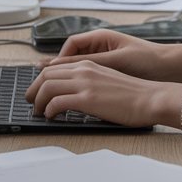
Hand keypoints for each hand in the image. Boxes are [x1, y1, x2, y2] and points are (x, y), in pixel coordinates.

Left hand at [25, 60, 171, 127]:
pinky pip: (57, 102)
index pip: (55, 67)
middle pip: (46, 74)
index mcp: (90, 65)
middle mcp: (84, 70)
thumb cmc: (135, 94)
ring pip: (47, 86)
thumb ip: (91, 83)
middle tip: (30, 102)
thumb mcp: (108, 80)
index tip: (37, 91)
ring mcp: (85, 83)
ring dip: (38, 100)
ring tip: (38, 112)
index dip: (41, 80)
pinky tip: (51, 116)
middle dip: (33, 89)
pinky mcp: (88, 98)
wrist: (151, 98)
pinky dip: (49, 110)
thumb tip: (77, 95)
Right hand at [47, 29, 169, 80]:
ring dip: (69, 78)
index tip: (50, 74)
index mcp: (101, 37)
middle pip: (71, 55)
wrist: (171, 69)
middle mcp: (102, 45)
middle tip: (45, 85)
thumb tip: (58, 66)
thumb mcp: (114, 61)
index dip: (58, 59)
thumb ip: (86, 63)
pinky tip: (77, 94)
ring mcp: (107, 57)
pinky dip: (82, 83)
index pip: (70, 45)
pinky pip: (90, 74)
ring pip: (80, 66)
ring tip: (57, 91)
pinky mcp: (112, 70)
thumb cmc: (147, 60)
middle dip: (58, 69)